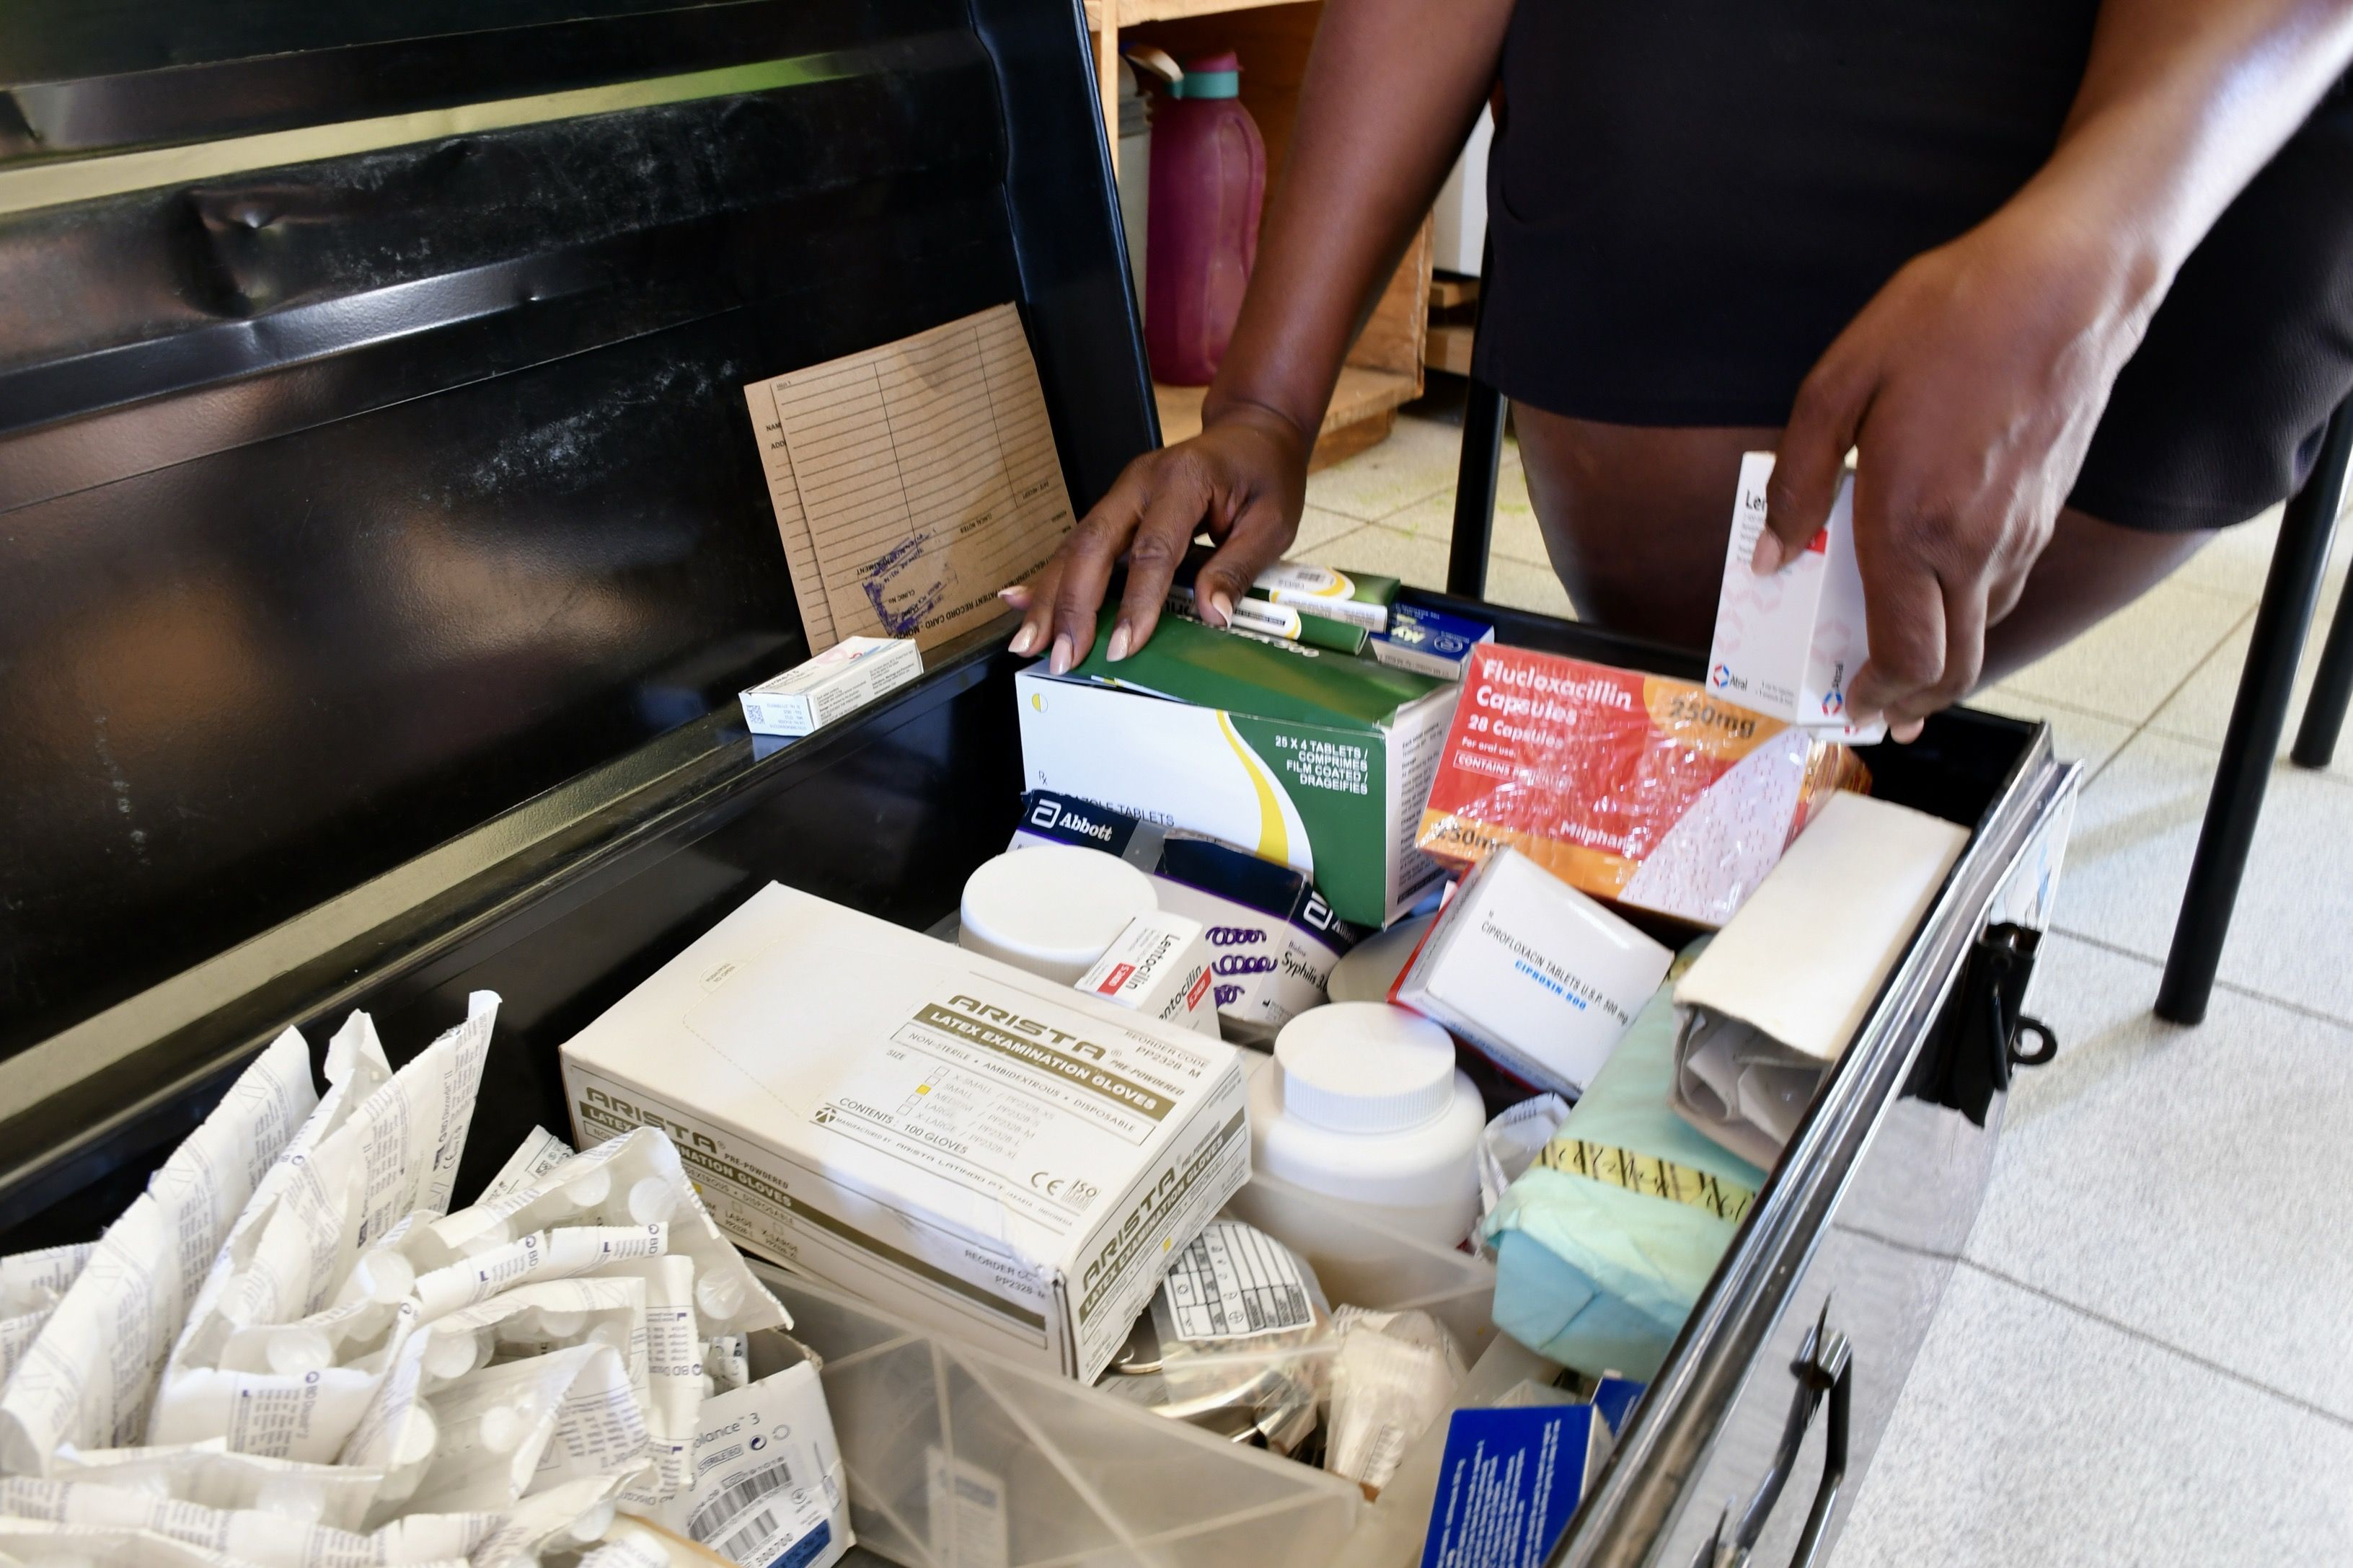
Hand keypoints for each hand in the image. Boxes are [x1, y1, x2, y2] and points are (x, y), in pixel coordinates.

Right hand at [1004, 403, 1308, 670]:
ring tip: (1028, 642)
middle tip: (1061, 654)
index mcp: (1184, 480)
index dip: (1135, 602)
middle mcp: (1141, 482)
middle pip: (1093, 545)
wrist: (1251, 434)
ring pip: (1074, 546)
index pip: (1152, 549)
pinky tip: (1018, 601)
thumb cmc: (1264, 476)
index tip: (1123, 646)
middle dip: (1072, 606)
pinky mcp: (1113, 508)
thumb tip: (1211, 615)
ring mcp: (1121, 493)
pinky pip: (1076, 544)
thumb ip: (1238, 567)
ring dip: (1049, 597)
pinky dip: (1049, 577)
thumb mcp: (1272, 522)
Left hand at [1757, 203, 2157, 738]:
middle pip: (1953, 666)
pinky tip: (1939, 588)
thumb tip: (1769, 554)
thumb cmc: (1948, 320)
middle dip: (1911, 700)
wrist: (2067, 282)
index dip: (1876, 695)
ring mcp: (2019, 531)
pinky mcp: (2046, 508)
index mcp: (1912, 522)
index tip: (1850, 705)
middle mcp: (1973, 545)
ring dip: (1942, 658)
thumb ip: (1794, 478)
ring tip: (1898, 659)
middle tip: (1876, 709)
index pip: (1904, 654)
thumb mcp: (1838, 384)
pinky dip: (1970, 609)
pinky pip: (2003, 584)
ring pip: (1984, 628)